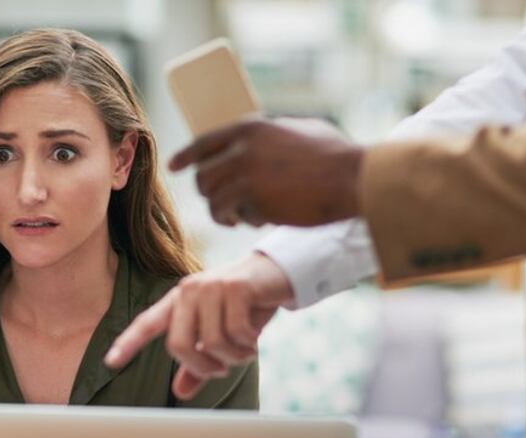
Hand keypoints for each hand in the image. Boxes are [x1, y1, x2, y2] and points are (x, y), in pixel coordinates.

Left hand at [105, 252, 292, 399]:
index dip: (128, 343)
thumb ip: (198, 363)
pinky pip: (236, 332)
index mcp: (178, 301)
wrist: (277, 274)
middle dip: (202, 368)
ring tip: (244, 352)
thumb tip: (180, 392)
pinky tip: (254, 339)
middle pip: (178, 346)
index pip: (147, 323)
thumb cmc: (243, 306)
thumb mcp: (219, 334)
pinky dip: (248, 344)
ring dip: (232, 358)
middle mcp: (188, 291)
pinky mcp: (236, 287)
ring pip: (211, 343)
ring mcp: (211, 286)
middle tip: (221, 370)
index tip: (110, 362)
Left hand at [169, 117, 363, 226]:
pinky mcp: (255, 201)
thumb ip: (271, 135)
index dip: (185, 156)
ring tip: (238, 217)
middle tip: (224, 204)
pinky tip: (255, 221)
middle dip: (209, 193)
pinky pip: (234, 216)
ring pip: (213, 200)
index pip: (204, 142)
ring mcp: (246, 176)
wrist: (352, 178)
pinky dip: (241, 221)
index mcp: (250, 128)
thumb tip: (256, 142)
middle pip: (203, 177)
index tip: (173, 167)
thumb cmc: (334, 155)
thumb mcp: (298, 130)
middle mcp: (242, 150)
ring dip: (223, 213)